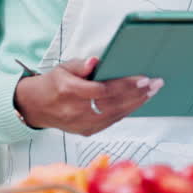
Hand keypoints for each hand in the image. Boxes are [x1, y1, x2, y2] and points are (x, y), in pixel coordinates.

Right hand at [13, 57, 161, 135]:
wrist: (36, 106)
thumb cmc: (54, 83)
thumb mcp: (63, 67)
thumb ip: (81, 64)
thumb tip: (97, 61)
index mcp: (69, 92)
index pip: (103, 90)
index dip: (125, 85)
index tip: (143, 79)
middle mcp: (75, 111)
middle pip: (113, 104)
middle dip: (138, 94)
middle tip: (156, 84)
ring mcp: (81, 124)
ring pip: (115, 115)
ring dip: (136, 103)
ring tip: (152, 92)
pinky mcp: (86, 131)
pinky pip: (111, 122)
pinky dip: (126, 111)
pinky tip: (138, 102)